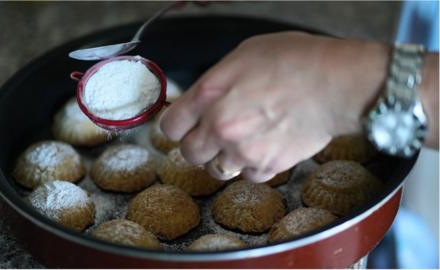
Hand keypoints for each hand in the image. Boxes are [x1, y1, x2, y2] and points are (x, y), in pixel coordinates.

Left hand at [160, 32, 388, 181]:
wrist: (334, 83)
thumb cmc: (294, 61)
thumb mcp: (243, 56)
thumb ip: (214, 82)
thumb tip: (201, 100)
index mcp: (208, 95)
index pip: (170, 126)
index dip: (177, 125)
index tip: (184, 125)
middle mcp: (219, 127)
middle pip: (189, 153)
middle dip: (198, 145)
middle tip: (212, 135)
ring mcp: (242, 150)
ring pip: (216, 170)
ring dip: (224, 158)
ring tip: (242, 142)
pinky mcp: (267, 166)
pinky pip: (248, 176)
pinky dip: (253, 166)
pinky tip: (264, 148)